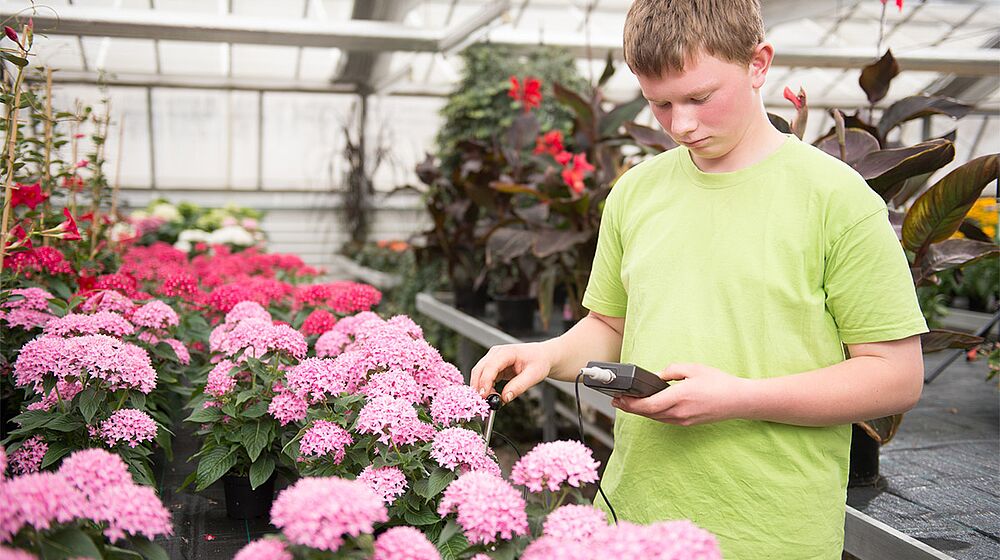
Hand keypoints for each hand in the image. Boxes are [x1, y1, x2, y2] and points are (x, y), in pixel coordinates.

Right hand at [470, 342, 552, 403]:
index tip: (484, 396)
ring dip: (481, 388)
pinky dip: (485, 388)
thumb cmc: (539, 361)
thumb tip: (505, 398)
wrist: (541, 356)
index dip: (485, 382)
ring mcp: (492, 359)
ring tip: (491, 401)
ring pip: (478, 374)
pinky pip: (483, 378)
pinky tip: (493, 395)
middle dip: (478, 387)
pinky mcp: (492, 366)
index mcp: (506, 352)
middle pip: (479, 370)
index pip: (490, 366)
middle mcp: (496, 353)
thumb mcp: (534, 375)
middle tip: (484, 403)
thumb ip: (519, 386)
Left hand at [611, 363, 749, 425]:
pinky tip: (648, 408)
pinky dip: (653, 414)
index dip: (630, 403)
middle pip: (648, 414)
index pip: (648, 405)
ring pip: (655, 418)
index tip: (619, 398)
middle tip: (617, 401)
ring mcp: (683, 420)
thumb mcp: (693, 368)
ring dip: (641, 412)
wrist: (739, 401)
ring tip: (628, 404)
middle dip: (630, 408)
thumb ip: (672, 371)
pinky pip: (664, 420)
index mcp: (679, 397)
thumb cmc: (719, 383)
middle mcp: (679, 412)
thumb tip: (657, 377)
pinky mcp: (687, 423)